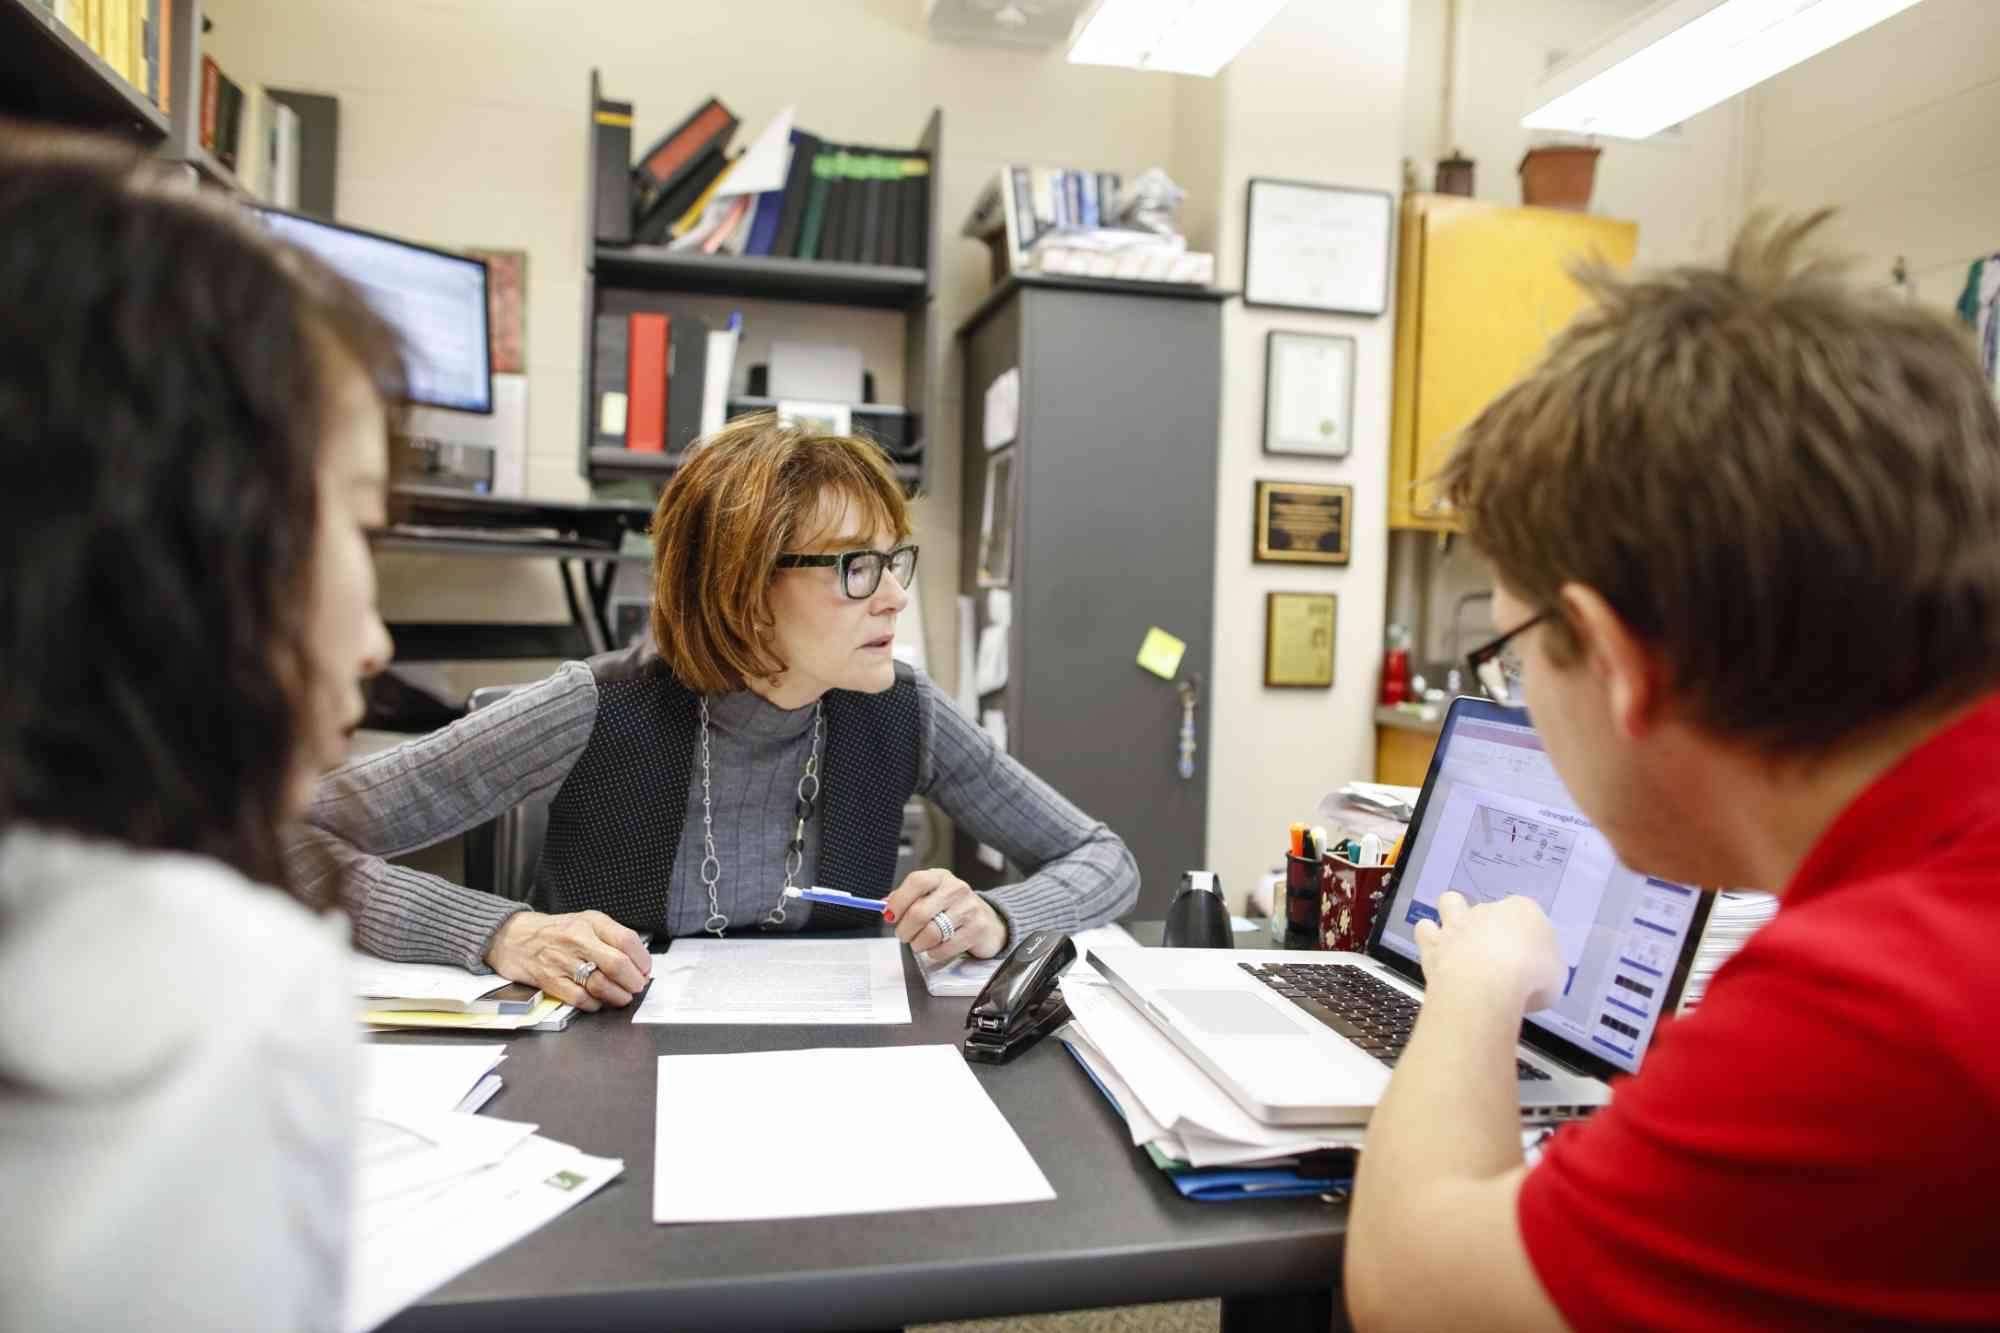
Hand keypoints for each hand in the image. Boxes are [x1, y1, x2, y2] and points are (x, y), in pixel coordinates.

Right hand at [484, 909, 651, 1011]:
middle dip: (634, 981)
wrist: (514, 937)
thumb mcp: (586, 922)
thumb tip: (639, 962)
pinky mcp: (550, 981)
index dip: (642, 960)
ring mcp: (562, 961)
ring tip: (622, 997)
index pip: (627, 941)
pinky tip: (598, 1001)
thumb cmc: (556, 932)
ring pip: (601, 984)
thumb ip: (611, 937)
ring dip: (618, 996)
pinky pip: (580, 999)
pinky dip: (594, 1004)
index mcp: (591, 922)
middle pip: (617, 964)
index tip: (645, 969)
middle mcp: (577, 939)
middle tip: (637, 986)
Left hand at [884, 868, 1007, 962]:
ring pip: (931, 933)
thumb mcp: (930, 896)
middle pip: (919, 912)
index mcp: (940, 877)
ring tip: (919, 943)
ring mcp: (969, 908)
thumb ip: (906, 899)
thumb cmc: (952, 909)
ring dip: (918, 944)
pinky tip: (936, 948)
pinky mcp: (977, 929)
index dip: (899, 900)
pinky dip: (934, 953)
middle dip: (905, 930)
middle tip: (904, 936)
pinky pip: (944, 947)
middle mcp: (956, 889)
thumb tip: (884, 906)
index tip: (890, 916)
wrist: (988, 921)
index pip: (916, 882)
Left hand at [1412, 891, 1566, 1012]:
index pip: (1526, 914)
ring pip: (1450, 902)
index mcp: (1524, 911)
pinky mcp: (1434, 943)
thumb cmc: (1531, 977)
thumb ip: (1545, 966)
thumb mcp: (1556, 975)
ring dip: (1452, 915)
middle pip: (1490, 911)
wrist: (1489, 984)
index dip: (1526, 936)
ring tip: (1459, 936)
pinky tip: (1437, 950)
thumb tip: (1537, 973)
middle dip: (1491, 929)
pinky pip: (1425, 929)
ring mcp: (1458, 923)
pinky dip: (1429, 937)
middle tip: (1496, 957)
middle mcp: (1488, 911)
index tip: (1528, 958)